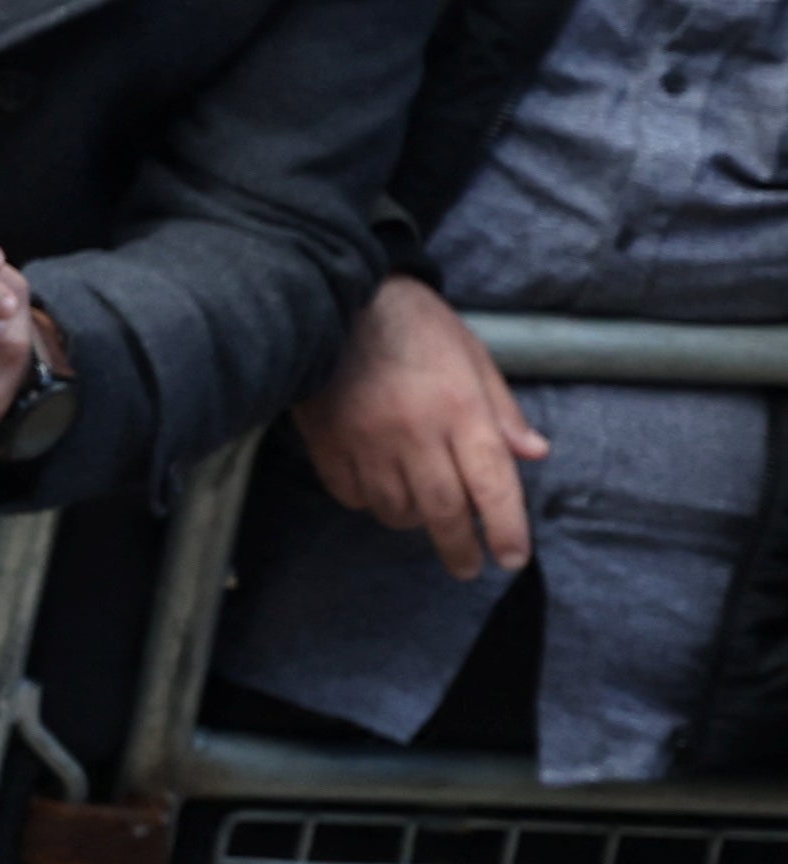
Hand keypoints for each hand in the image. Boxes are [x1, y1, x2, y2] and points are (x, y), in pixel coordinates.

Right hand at [293, 272, 546, 580]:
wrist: (335, 296)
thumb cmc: (415, 325)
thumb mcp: (473, 356)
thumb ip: (502, 410)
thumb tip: (534, 454)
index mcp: (460, 409)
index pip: (493, 484)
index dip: (506, 529)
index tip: (511, 558)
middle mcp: (416, 432)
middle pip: (444, 511)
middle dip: (460, 547)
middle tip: (468, 566)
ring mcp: (367, 440)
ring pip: (396, 508)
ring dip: (414, 521)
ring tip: (423, 516)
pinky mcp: (328, 441)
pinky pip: (352, 494)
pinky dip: (370, 502)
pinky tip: (380, 490)